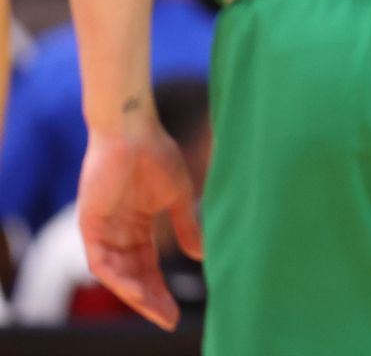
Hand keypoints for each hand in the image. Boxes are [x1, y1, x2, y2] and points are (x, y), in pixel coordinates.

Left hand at [75, 123, 202, 330]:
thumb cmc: (157, 156)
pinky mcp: (90, 224)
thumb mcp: (177, 198)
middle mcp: (119, 233)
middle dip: (150, 299)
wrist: (133, 131)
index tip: (176, 312)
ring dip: (134, 294)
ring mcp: (103, 230)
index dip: (161, 290)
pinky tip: (135, 290)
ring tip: (155, 308)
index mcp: (139, 226)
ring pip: (116, 274)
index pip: (148, 267)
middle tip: (168, 319)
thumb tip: (201, 256)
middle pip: (133, 276)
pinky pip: (100, 261)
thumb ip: (186, 226)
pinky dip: (117, 278)